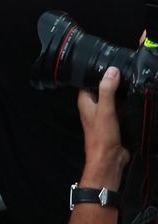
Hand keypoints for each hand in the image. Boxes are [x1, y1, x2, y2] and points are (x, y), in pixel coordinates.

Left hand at [77, 66, 128, 188]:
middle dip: (114, 82)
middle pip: (104, 89)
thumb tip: (112, 70)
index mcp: (86, 101)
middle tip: (128, 71)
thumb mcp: (105, 109)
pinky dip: (128, 104)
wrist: (110, 159)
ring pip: (114, 99)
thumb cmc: (102, 135)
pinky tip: (137, 97)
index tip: (112, 64)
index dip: (99, 73)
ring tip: (135, 81)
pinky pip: (122, 109)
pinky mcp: (115, 122)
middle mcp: (93, 106)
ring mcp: (104, 114)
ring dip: (122, 93)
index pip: (89, 81)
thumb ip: (107, 90)